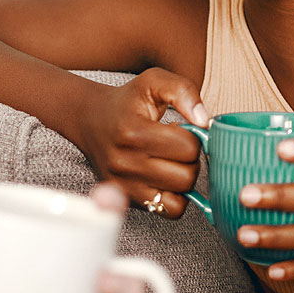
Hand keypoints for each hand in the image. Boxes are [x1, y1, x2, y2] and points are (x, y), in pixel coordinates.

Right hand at [77, 68, 208, 218]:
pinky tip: (166, 179)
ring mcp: (124, 185)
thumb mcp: (153, 81)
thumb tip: (204, 121)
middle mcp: (125, 162)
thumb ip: (182, 90)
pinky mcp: (126, 199)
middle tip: (176, 147)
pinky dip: (175, 198)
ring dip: (183, 179)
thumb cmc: (126, 101)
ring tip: (170, 162)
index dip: (193, 137)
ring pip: (181, 196)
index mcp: (133, 132)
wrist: (89, 120)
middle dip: (190, 160)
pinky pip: (168, 211)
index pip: (188, 147)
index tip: (179, 129)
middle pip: (187, 175)